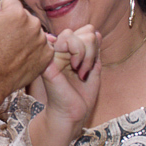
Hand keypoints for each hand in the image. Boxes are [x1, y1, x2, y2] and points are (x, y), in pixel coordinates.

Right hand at [0, 0, 50, 100]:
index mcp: (17, 12)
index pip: (9, 3)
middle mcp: (34, 24)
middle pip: (21, 16)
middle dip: (11, 25)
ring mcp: (43, 41)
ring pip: (31, 30)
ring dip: (22, 37)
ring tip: (7, 50)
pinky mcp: (47, 56)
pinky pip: (41, 45)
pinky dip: (32, 50)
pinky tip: (19, 57)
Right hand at [30, 26, 100, 145]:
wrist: (72, 114)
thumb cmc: (81, 96)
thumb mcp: (93, 69)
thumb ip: (94, 51)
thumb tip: (96, 32)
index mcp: (70, 52)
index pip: (87, 31)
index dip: (95, 46)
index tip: (92, 65)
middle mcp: (60, 50)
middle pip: (85, 30)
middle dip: (92, 49)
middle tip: (86, 69)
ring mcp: (52, 53)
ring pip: (73, 33)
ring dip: (85, 52)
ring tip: (80, 70)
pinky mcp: (48, 58)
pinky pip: (64, 39)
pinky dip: (77, 51)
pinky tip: (75, 68)